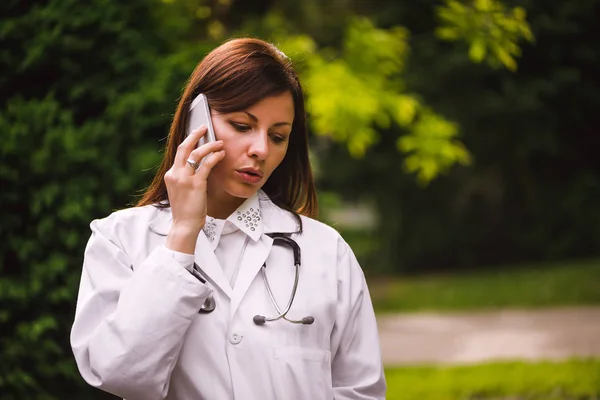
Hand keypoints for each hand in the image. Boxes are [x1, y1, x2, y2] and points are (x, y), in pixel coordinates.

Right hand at [164, 126, 224, 253]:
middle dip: (195, 135)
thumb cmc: (186, 209)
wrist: (184, 225)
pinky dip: (215, 157)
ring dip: (209, 146)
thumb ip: (186, 177)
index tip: (197, 134)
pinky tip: (222, 154)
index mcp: (170, 175)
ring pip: (196, 154)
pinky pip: (206, 165)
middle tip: (204, 127)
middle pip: (184, 147)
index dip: (189, 142)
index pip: (179, 153)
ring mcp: (184, 179)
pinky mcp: (195, 184)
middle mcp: (175, 174)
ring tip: (219, 143)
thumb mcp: (182, 190)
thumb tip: (199, 166)